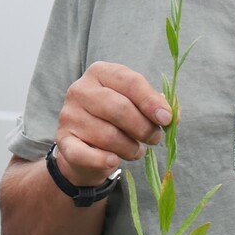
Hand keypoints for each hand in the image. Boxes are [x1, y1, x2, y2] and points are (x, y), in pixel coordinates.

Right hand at [53, 62, 173, 186]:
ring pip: (108, 135)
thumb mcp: (135, 105)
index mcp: (100, 72)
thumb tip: (171, 115)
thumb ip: (155, 105)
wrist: (85, 146)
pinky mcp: (63, 140)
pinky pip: (84, 154)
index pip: (130, 81)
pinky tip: (114, 161)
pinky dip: (103, 160)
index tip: (166, 119)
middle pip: (119, 108)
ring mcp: (69, 115)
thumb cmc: (115, 120)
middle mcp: (80, 90)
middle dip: (143, 128)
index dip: (151, 101)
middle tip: (154, 139)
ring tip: (136, 150)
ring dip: (130, 148)